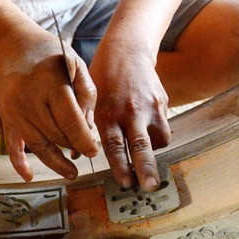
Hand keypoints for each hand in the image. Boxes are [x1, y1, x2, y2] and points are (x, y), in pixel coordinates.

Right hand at [0, 34, 98, 180]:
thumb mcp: (74, 63)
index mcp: (49, 83)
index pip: (69, 120)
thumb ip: (86, 93)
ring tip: (72, 173)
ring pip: (38, 145)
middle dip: (73, 146)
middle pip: (55, 134)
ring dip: (55, 163)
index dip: (83, 139)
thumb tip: (88, 128)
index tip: (94, 151)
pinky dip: (19, 164)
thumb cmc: (49, 55)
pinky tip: (29, 177)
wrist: (10, 48)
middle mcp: (29, 99)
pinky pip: (12, 146)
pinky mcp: (6, 119)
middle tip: (86, 151)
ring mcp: (14, 112)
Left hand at [89, 42, 170, 191]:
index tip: (124, 183)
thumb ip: (85, 128)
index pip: (115, 145)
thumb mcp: (87, 100)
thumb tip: (74, 156)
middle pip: (141, 146)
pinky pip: (164, 128)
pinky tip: (148, 133)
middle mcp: (131, 112)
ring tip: (145, 156)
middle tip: (150, 187)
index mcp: (108, 113)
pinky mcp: (162, 103)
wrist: (127, 51)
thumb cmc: (102, 79)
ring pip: (159, 139)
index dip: (120, 166)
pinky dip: (157, 136)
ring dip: (153, 152)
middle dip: (146, 168)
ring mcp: (150, 107)